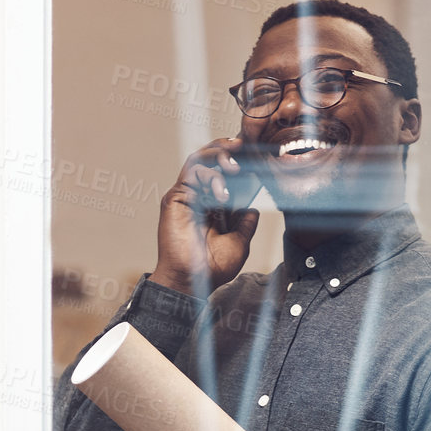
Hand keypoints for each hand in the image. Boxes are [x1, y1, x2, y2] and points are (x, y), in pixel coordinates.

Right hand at [149, 136, 260, 295]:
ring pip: (199, 159)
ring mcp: (186, 195)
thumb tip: (254, 206)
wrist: (192, 281)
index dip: (237, 160)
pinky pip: (190, 171)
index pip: (225, 174)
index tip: (255, 152)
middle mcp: (199, 197)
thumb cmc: (212, 268)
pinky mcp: (175, 197)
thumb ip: (246, 222)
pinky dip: (208, 173)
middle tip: (243, 148)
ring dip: (218, 156)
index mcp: (213, 207)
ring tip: (234, 166)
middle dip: (227, 149)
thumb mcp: (240, 242)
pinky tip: (221, 190)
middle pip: (211, 160)